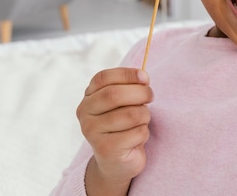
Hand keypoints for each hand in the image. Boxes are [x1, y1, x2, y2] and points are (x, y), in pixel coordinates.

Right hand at [76, 68, 152, 192]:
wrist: (116, 161)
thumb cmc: (124, 125)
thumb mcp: (124, 102)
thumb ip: (130, 87)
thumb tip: (143, 76)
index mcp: (88, 97)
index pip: (103, 78)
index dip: (126, 74)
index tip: (145, 77)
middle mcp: (85, 113)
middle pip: (115, 95)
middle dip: (140, 93)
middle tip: (151, 97)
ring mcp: (92, 132)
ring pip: (131, 114)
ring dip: (144, 116)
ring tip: (141, 121)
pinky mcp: (106, 149)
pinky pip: (137, 133)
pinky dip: (144, 133)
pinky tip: (136, 139)